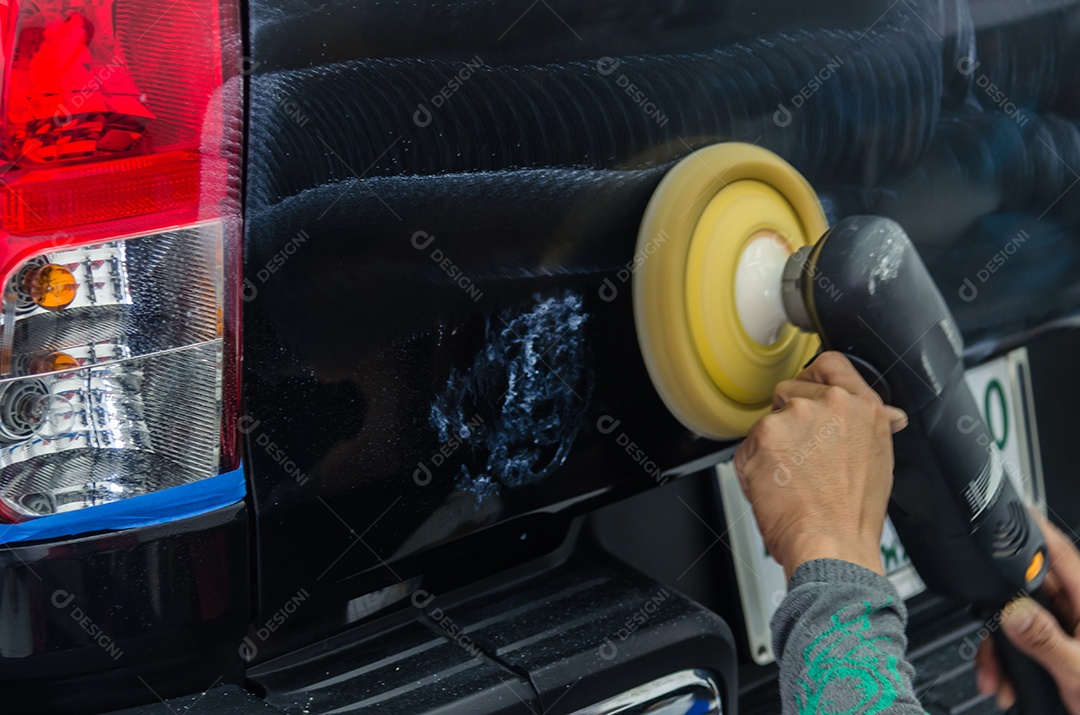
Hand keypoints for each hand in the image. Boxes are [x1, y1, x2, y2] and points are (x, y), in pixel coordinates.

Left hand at [733, 351, 907, 579]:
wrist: (831, 544)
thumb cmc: (853, 516)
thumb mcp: (879, 461)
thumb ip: (872, 426)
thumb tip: (891, 414)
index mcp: (864, 408)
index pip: (831, 364)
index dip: (813, 377)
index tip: (807, 391)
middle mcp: (831, 405)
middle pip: (790, 391)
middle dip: (789, 421)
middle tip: (802, 459)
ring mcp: (796, 416)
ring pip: (768, 421)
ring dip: (772, 446)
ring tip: (793, 479)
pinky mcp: (765, 433)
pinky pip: (748, 446)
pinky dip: (753, 466)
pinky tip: (775, 487)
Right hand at [975, 513, 1079, 712]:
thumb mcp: (1079, 672)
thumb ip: (1045, 639)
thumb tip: (1013, 610)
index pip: (1059, 555)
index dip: (1034, 529)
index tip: (1008, 512)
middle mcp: (1078, 612)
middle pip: (1027, 591)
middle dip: (1000, 614)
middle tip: (989, 637)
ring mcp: (1067, 630)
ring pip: (1018, 620)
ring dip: (1000, 648)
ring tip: (995, 677)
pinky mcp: (1056, 648)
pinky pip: (1021, 642)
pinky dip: (1007, 663)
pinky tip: (1005, 684)